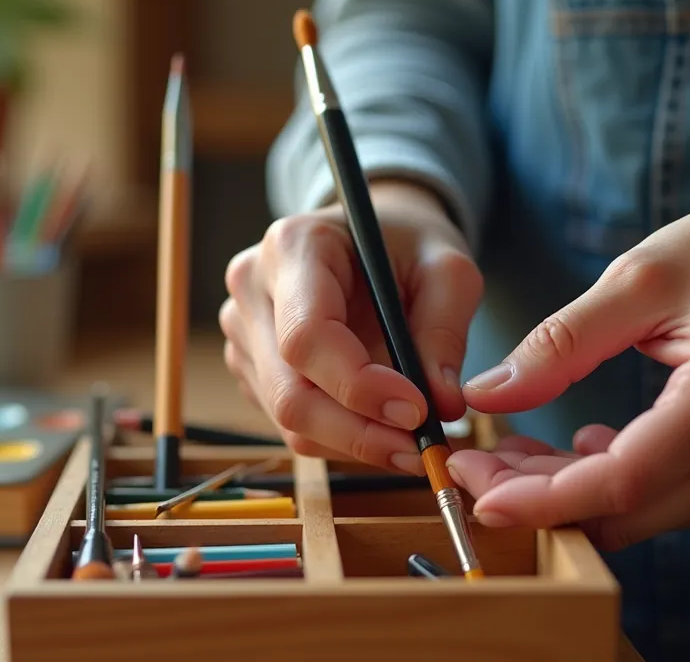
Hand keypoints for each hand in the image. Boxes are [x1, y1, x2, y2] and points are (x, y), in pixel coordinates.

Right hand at [219, 180, 481, 474]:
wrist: (370, 239)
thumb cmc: (406, 245)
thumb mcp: (447, 268)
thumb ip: (445, 331)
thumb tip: (443, 404)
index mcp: (292, 247)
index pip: (306, 337)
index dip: (359, 386)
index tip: (418, 410)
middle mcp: (252, 290)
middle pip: (290, 392)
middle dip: (361, 433)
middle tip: (422, 450)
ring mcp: (243, 332)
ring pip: (289, 419)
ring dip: (355, 443)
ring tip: (412, 440)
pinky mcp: (250, 368)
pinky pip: (289, 425)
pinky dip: (341, 439)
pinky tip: (380, 424)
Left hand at [448, 189, 689, 549]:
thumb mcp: (640, 277)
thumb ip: (561, 343)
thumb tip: (484, 393)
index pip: (620, 482)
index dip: (540, 498)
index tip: (474, 491)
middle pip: (622, 511)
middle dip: (535, 496)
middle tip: (473, 460)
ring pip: (637, 515)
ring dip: (566, 492)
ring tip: (509, 446)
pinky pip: (663, 503)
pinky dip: (605, 486)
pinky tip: (571, 447)